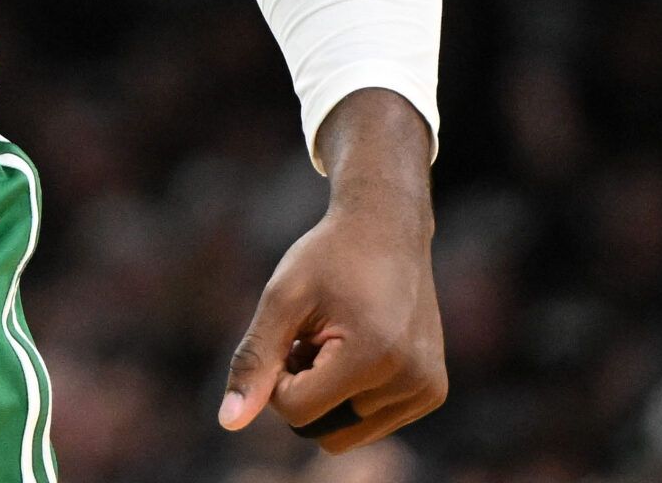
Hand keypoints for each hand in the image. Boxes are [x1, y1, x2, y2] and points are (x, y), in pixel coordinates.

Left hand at [220, 90, 445, 452]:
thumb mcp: (282, 299)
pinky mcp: (433, 392)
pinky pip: (373, 424)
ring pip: (348, 434)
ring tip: (335, 341)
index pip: (297, 412)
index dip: (278, 376)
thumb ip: (255, 360)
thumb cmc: (328, 257)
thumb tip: (228, 423)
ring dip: (329, 396)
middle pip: (324, 433)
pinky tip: (358, 348)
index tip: (290, 335)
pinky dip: (353, 397)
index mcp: (374, 356)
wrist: (387, 227)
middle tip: (311, 339)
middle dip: (304, 393)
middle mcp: (411, 381)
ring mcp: (427, 390)